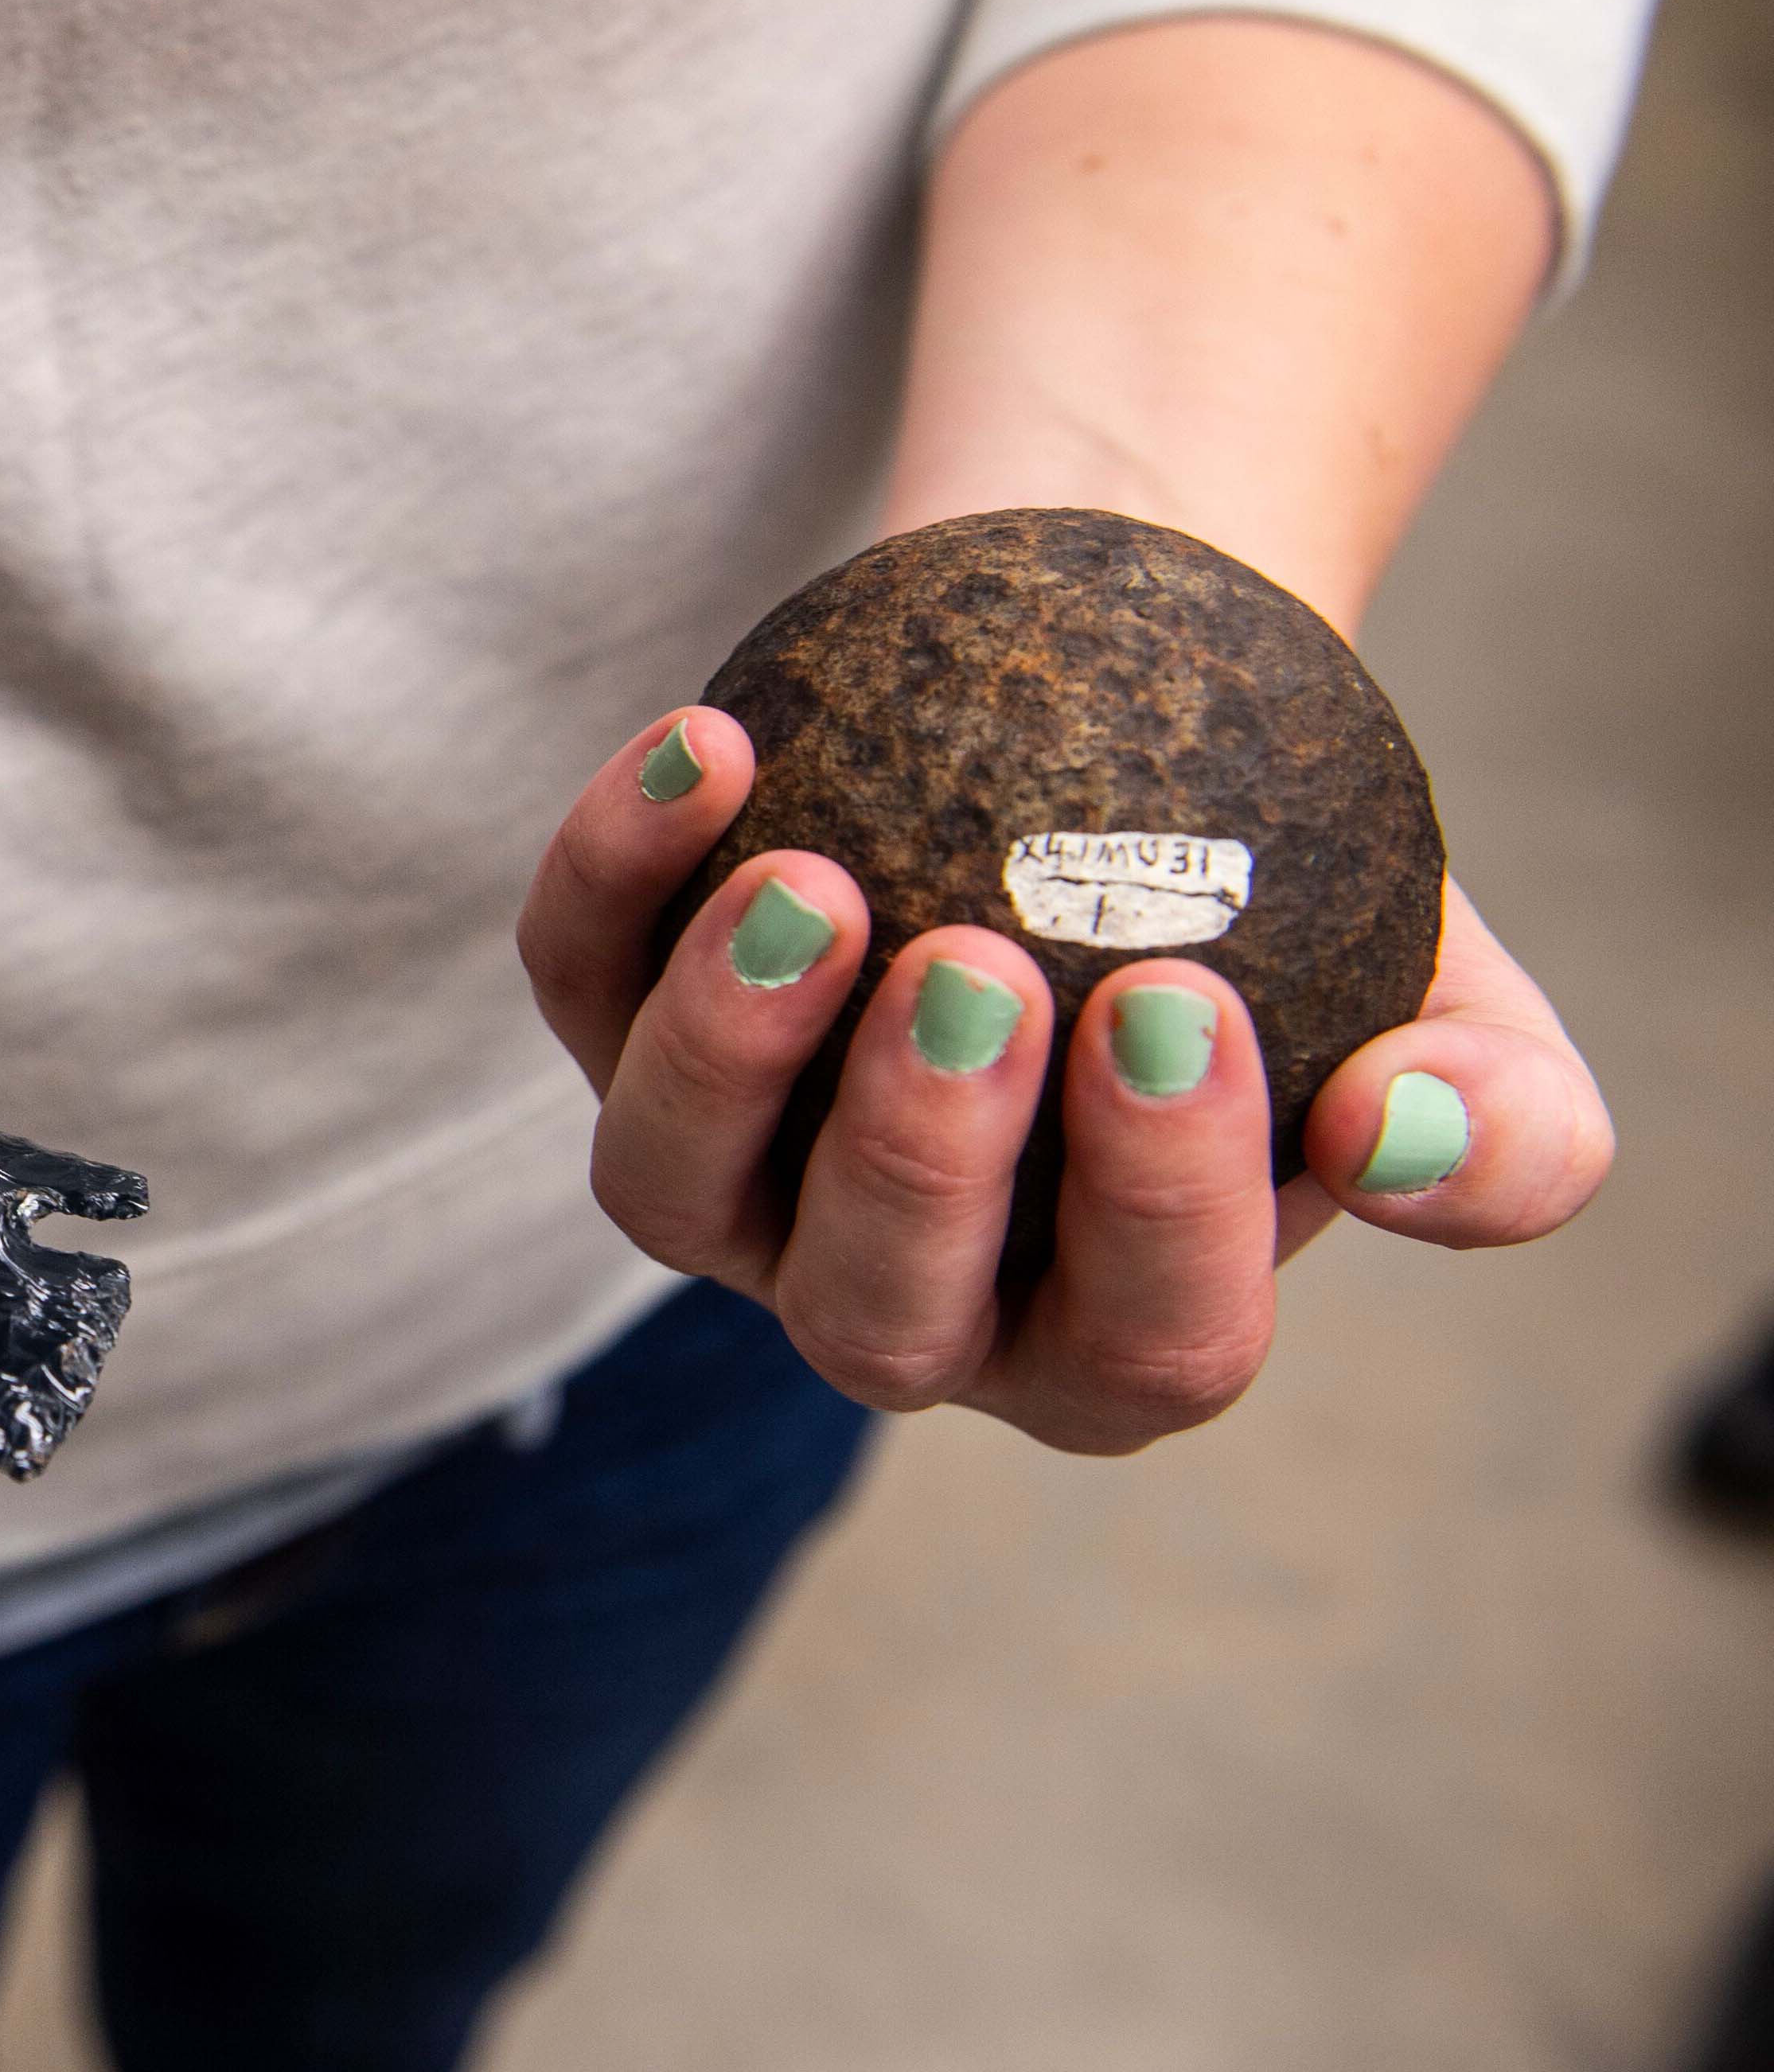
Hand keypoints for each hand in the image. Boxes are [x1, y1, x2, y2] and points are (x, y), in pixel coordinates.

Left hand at [519, 707, 1613, 1450]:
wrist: (1149, 737)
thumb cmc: (1308, 913)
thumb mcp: (1456, 1011)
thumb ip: (1495, 1122)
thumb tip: (1396, 1137)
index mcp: (1110, 1332)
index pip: (1145, 1334)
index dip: (1162, 1204)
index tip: (1179, 1005)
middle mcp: (901, 1297)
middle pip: (875, 1307)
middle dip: (918, 1155)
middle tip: (977, 967)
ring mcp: (735, 1183)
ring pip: (668, 1182)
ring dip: (723, 1045)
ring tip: (809, 884)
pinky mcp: (617, 1031)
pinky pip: (576, 972)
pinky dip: (614, 869)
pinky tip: (710, 744)